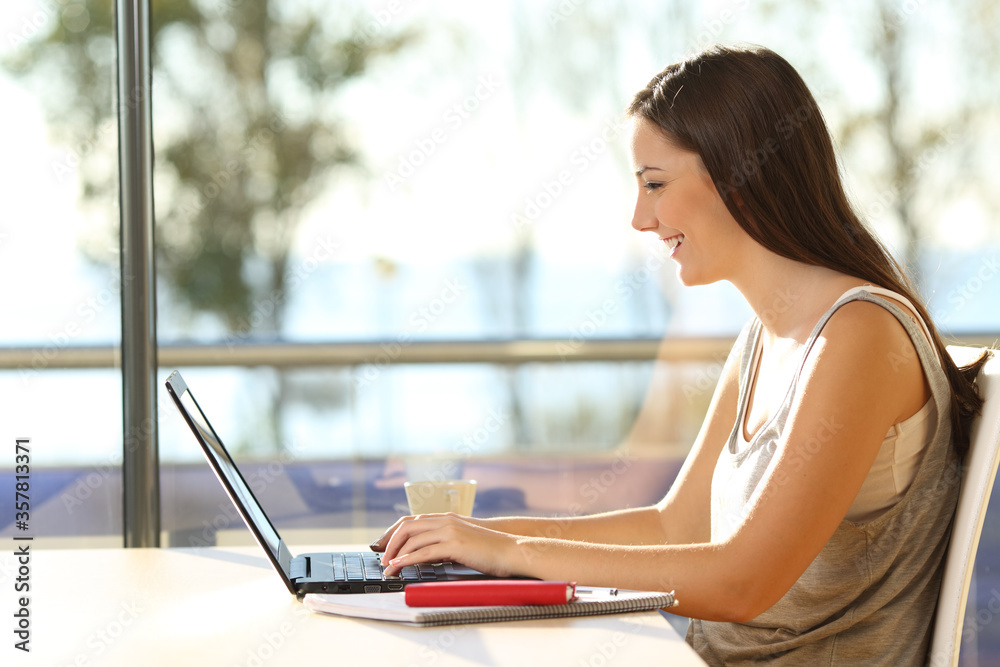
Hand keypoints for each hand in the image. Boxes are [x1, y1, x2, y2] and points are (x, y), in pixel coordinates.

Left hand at [374, 513, 520, 577]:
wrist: (510, 550)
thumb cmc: (489, 549)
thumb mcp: (462, 540)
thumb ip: (443, 542)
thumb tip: (424, 553)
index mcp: (446, 518)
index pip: (410, 520)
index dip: (392, 531)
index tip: (381, 545)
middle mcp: (445, 521)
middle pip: (406, 527)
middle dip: (389, 543)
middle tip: (381, 559)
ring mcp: (449, 531)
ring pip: (412, 539)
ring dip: (395, 555)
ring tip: (387, 569)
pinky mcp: (454, 544)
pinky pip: (423, 552)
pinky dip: (407, 559)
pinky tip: (399, 567)